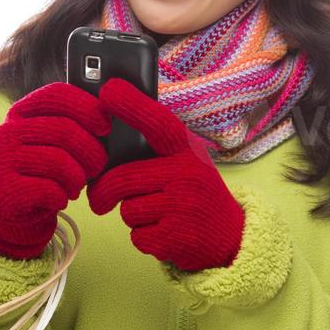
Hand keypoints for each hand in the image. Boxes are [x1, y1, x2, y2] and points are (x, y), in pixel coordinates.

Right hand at [0, 82, 111, 258]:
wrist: (17, 213)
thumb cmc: (47, 172)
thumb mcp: (59, 144)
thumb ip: (76, 125)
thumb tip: (108, 115)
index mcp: (22, 112)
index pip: (56, 94)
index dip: (86, 107)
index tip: (105, 127)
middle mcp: (7, 131)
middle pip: (64, 130)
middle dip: (91, 152)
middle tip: (97, 167)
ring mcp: (2, 159)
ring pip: (59, 162)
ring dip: (77, 179)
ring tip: (75, 185)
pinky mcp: (4, 189)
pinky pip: (50, 190)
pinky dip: (63, 197)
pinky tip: (59, 199)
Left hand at [86, 78, 244, 271]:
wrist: (231, 238)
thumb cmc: (196, 194)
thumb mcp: (188, 163)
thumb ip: (157, 153)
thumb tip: (108, 143)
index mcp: (187, 151)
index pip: (158, 124)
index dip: (132, 105)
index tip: (108, 90)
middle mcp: (187, 175)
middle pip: (123, 178)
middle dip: (103, 192)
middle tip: (98, 200)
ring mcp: (182, 207)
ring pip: (128, 209)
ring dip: (132, 215)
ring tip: (157, 215)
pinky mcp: (175, 238)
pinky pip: (137, 236)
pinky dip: (143, 237)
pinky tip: (164, 233)